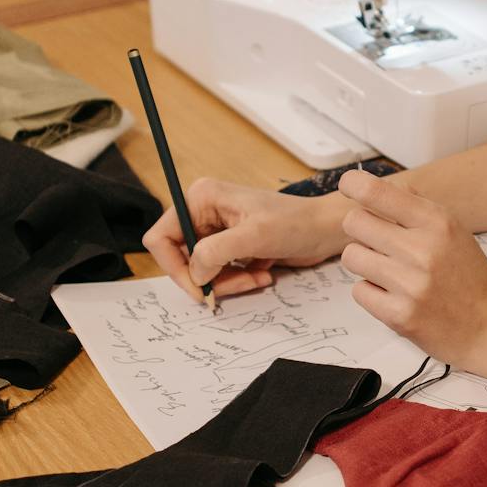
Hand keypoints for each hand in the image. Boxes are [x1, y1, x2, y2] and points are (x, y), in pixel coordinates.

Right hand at [142, 179, 349, 303]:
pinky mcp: (230, 246)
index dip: (175, 268)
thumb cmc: (296, 223)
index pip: (161, 238)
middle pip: (181, 259)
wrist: (325, 229)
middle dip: (209, 278)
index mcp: (201, 198)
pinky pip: (218, 274)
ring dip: (227, 282)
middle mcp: (203, 212)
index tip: (200, 288)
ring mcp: (216, 230)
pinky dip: (236, 280)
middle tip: (238, 284)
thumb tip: (194, 273)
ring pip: (201, 271)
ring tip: (255, 278)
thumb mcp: (254, 236)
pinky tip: (261, 274)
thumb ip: (215, 252)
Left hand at [338, 170, 486, 363]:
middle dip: (360, 230)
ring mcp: (409, 285)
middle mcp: (422, 251)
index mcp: (437, 223)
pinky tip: (393, 294)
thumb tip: (381, 187)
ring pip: (351, 256)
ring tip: (387, 270)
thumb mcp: (454, 230)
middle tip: (376, 240)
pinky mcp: (398, 315)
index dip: (354, 184)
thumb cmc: (469, 276)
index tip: (349, 185)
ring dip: (364, 262)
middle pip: (354, 222)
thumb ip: (417, 206)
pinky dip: (371, 292)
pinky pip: (358, 290)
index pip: (377, 193)